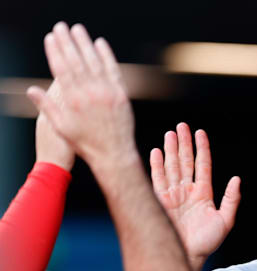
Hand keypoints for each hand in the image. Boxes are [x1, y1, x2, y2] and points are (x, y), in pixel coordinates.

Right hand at [26, 22, 134, 165]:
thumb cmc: (86, 143)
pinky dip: (106, 55)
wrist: (114, 154)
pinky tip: (100, 43)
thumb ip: (46, 106)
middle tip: (61, 26)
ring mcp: (107, 92)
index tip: (50, 38)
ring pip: (94, 62)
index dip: (55, 51)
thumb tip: (30, 90)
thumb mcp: (61, 127)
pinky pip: (113, 70)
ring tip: (77, 29)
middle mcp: (89, 94)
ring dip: (85, 43)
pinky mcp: (121, 94)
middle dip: (67, 42)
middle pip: (76, 61)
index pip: (61, 69)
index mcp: (72, 100)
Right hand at [150, 123, 240, 270]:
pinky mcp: (160, 202)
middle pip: (185, 161)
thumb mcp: (225, 220)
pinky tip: (155, 151)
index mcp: (203, 193)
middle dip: (184, 143)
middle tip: (182, 126)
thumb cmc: (207, 242)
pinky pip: (157, 180)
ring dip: (171, 150)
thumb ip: (231, 199)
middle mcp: (187, 191)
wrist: (188, 256)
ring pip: (172, 167)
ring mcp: (173, 195)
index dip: (202, 148)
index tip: (200, 132)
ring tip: (170, 133)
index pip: (202, 165)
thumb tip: (236, 179)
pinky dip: (156, 166)